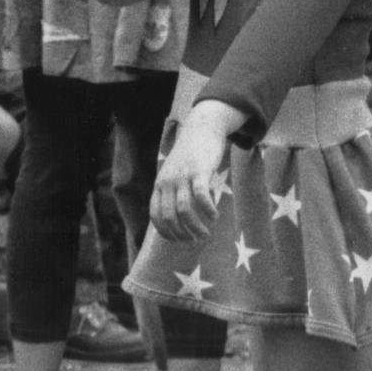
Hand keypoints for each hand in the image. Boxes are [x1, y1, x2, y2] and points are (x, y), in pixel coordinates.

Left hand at [149, 111, 231, 241]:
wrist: (201, 129)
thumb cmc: (191, 157)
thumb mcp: (175, 174)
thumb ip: (173, 192)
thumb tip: (178, 218)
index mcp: (159, 185)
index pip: (156, 216)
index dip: (167, 232)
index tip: (179, 241)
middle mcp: (167, 182)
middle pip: (169, 217)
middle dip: (182, 234)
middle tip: (196, 240)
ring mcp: (182, 176)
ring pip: (184, 210)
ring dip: (195, 227)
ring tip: (206, 234)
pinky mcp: (198, 170)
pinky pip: (200, 196)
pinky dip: (207, 210)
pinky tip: (215, 216)